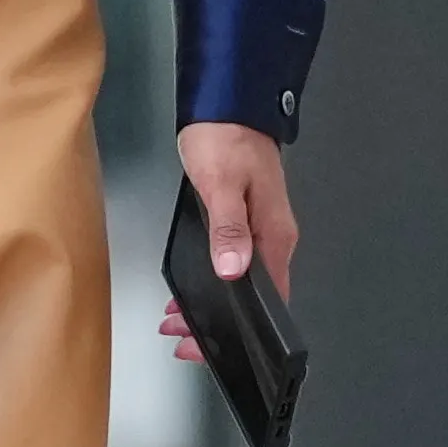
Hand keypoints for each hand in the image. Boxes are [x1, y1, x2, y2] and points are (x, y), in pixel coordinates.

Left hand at [157, 121, 297, 360]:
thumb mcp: (221, 184)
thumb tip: (234, 269)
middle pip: (253, 299)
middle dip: (213, 325)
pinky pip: (232, 264)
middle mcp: (272, 238)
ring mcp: (260, 230)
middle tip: (177, 336)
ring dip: (208, 305)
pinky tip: (187, 287)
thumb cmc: (226, 137)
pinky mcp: (245, 220)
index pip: (268, 301)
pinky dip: (210, 282)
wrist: (228, 101)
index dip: (239, 331)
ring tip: (173, 317)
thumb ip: (228, 228)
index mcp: (274, 236)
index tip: (203, 345)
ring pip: (239, 283)